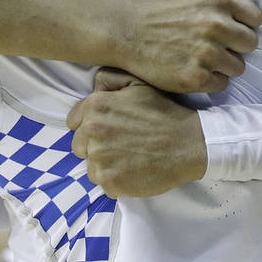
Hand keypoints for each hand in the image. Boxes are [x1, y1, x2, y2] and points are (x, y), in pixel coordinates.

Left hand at [66, 81, 206, 197]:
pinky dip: (117, 181)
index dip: (91, 126)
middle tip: (122, 144)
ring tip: (130, 157)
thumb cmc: (163, 113)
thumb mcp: (138, 82)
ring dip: (106, 165)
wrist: (187, 143)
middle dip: (96, 146)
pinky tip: (134, 170)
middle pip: (79, 146)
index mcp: (95, 105)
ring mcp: (99, 158)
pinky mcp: (109, 181)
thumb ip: (109, 78)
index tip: (110, 129)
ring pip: (90, 166)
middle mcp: (92, 131)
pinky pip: (104, 184)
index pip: (74, 122)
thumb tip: (93, 87)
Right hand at [119, 0, 261, 93]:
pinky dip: (212, 79)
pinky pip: (221, 84)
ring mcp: (207, 55)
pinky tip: (196, 68)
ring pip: (237, 66)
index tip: (230, 26)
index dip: (243, 22)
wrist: (124, 30)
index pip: (255, 18)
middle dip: (236, 44)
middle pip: (250, 44)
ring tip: (205, 56)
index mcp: (218, 0)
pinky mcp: (195, 78)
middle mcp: (217, 28)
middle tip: (218, 43)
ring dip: (225, 63)